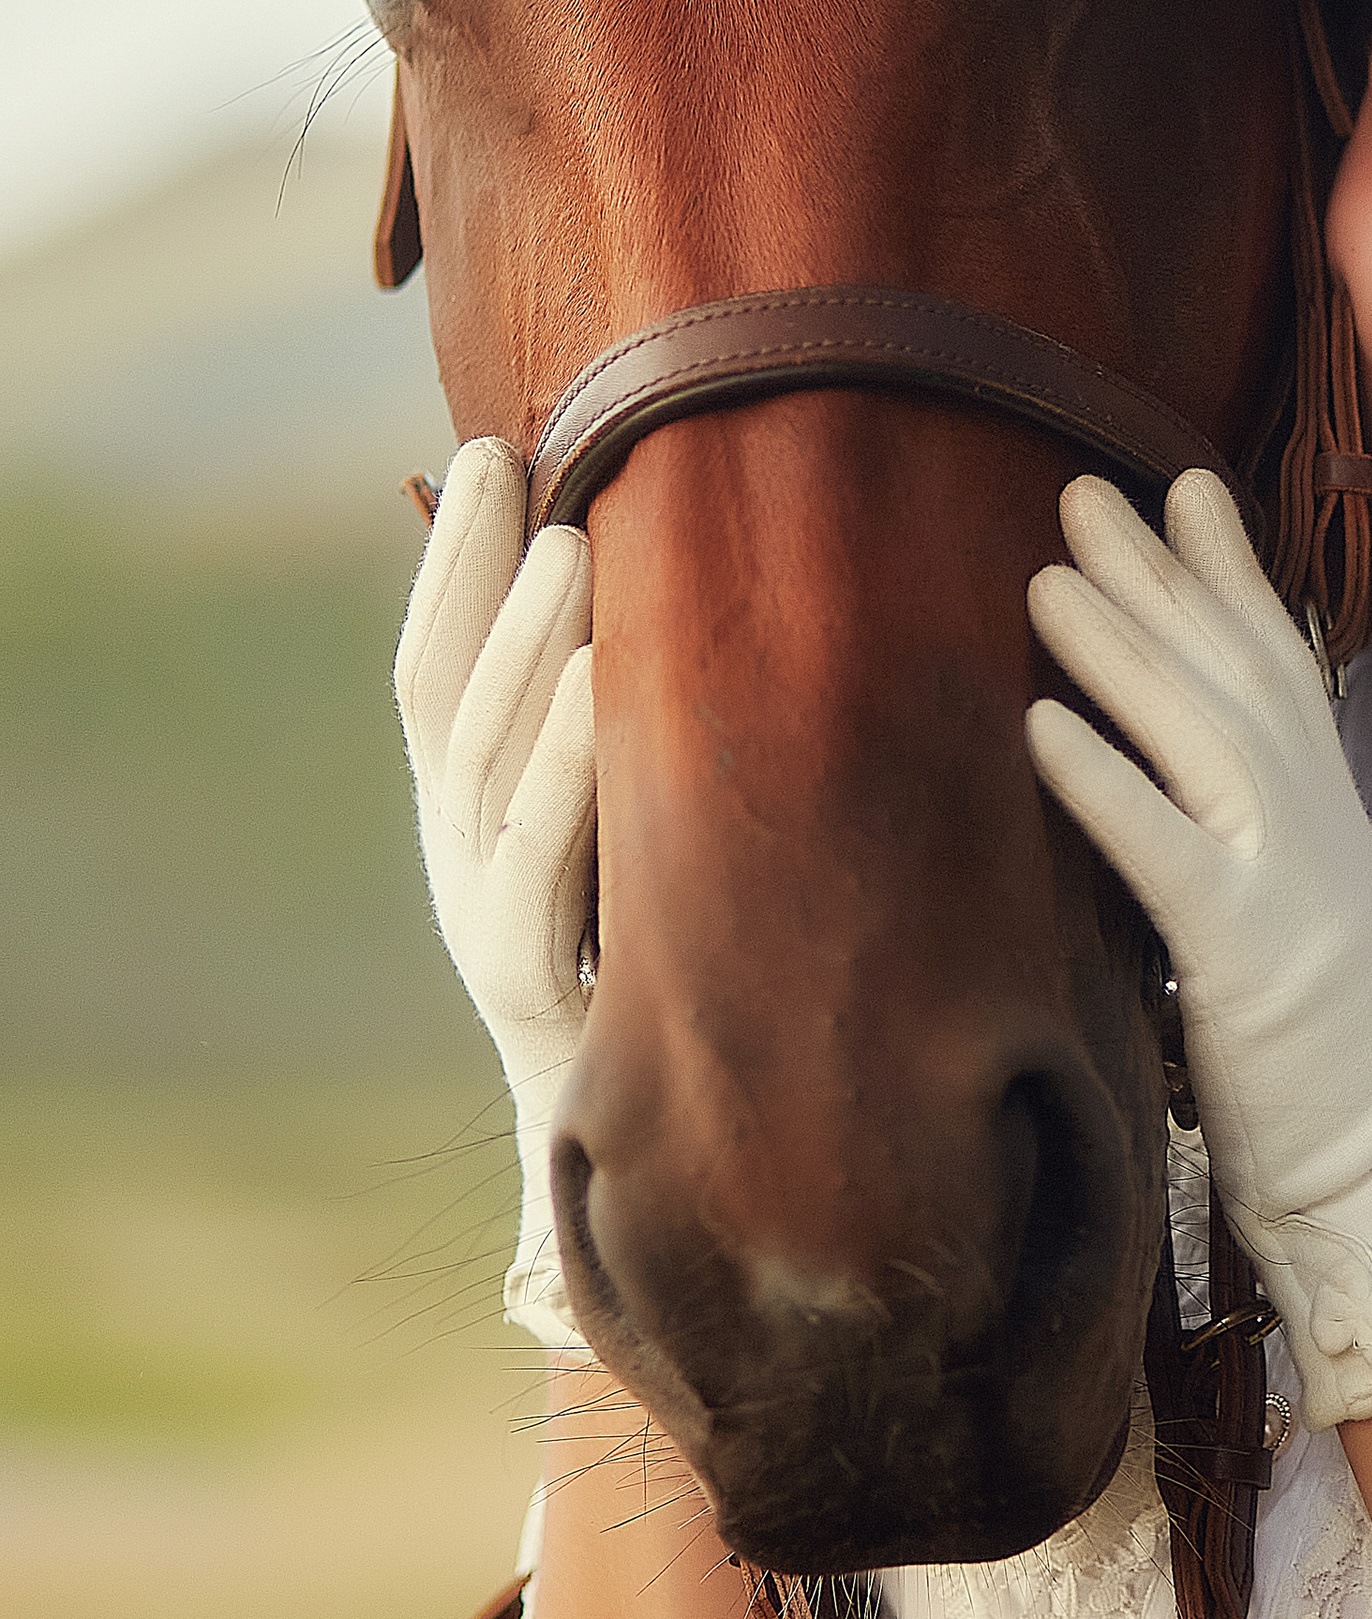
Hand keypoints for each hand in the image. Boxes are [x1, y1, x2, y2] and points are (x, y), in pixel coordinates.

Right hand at [393, 439, 595, 1349]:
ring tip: (576, 542)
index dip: (453, 558)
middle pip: (451, 693)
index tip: (491, 450)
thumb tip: (686, 586)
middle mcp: (458, 859)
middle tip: (524, 462)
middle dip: (482, 573)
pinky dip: (574, 765)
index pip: (438, 663)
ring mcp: (486, 925)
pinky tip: (615, 686)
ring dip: (529, 646)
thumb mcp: (642, 842)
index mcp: (469, 814)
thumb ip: (635, 737)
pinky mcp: (538, 987)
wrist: (662, 1168)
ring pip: (488, 760)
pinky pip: (546, 859)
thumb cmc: (672, 979)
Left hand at [1025, 472, 1371, 1428]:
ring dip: (1120, 646)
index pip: (1276, 659)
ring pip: (1197, 732)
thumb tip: (1187, 769)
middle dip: (1156, 573)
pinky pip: (1161, 847)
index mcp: (1326, 811)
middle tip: (1081, 490)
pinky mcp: (1241, 954)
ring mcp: (1283, 881)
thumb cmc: (1322, 1061)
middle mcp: (1313, 823)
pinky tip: (1041, 725)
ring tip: (1048, 573)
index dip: (1228, 565)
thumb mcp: (1298, 914)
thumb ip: (1252, 832)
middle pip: (1230, 668)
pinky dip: (1102, 779)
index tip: (1181, 482)